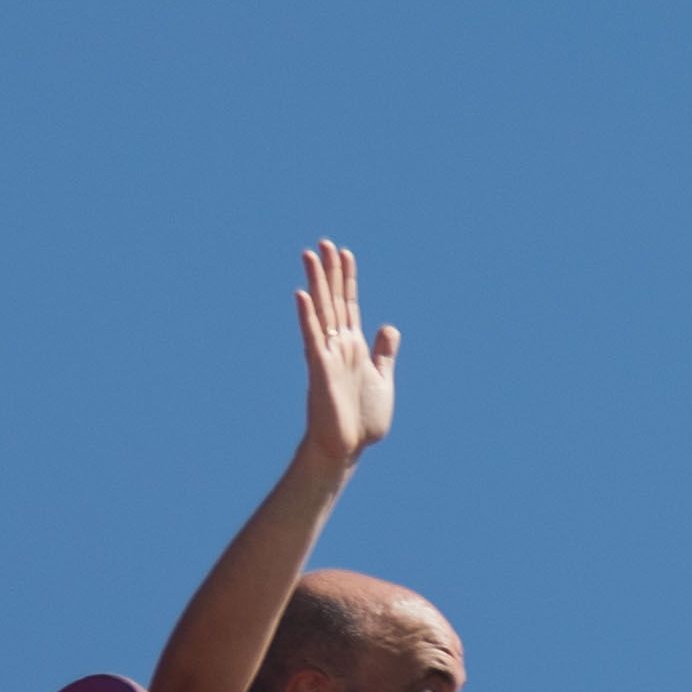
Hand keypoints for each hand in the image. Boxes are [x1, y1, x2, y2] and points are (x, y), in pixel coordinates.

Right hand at [293, 240, 396, 476]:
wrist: (347, 448)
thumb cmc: (362, 419)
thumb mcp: (382, 379)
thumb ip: (384, 353)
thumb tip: (389, 327)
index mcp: (353, 346)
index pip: (349, 304)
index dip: (348, 278)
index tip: (345, 252)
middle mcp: (338, 345)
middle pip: (333, 300)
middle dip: (330, 272)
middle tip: (324, 243)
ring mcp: (326, 355)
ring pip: (320, 312)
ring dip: (315, 284)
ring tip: (309, 256)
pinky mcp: (319, 370)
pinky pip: (311, 339)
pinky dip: (307, 317)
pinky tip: (301, 296)